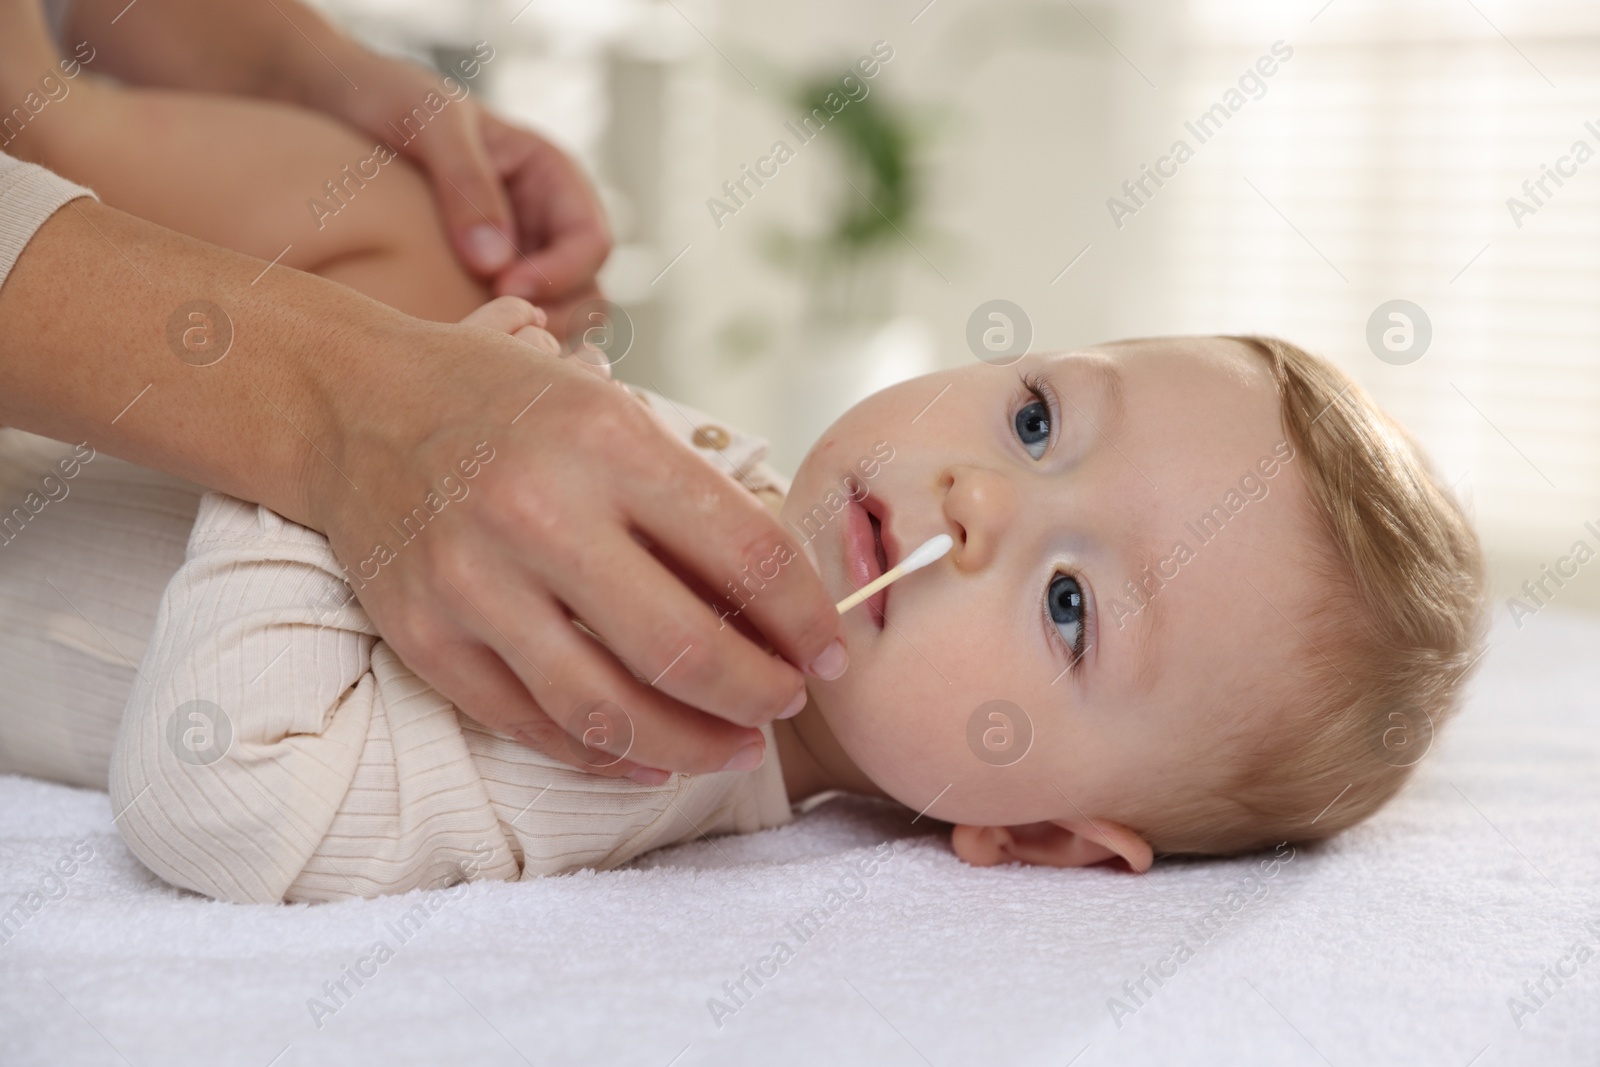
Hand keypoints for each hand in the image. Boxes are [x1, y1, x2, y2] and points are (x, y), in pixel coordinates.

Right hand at [310, 304, 845, 780]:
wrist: (353, 403)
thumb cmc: (507, 403)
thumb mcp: (608, 408)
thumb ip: (685, 497)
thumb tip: (781, 600)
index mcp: (606, 440)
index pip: (745, 555)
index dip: (807, 619)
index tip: (831, 651)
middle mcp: (538, 513)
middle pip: (685, 650)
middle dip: (760, 695)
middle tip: (787, 702)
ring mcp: (472, 584)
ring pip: (608, 713)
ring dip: (692, 746)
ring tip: (734, 748)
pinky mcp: (425, 638)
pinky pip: (532, 727)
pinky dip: (606, 758)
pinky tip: (651, 758)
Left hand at [326, 51, 610, 338]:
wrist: (344, 108)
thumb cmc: (394, 99)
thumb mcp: (432, 123)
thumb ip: (466, 185)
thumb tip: (494, 265)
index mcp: (554, 177)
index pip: (592, 240)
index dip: (561, 273)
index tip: (504, 288)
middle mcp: (549, 222)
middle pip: (587, 290)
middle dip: (551, 315)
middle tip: (492, 324)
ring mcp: (522, 256)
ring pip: (558, 317)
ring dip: (529, 334)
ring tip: (476, 336)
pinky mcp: (487, 284)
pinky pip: (512, 321)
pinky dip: (497, 337)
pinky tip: (459, 337)